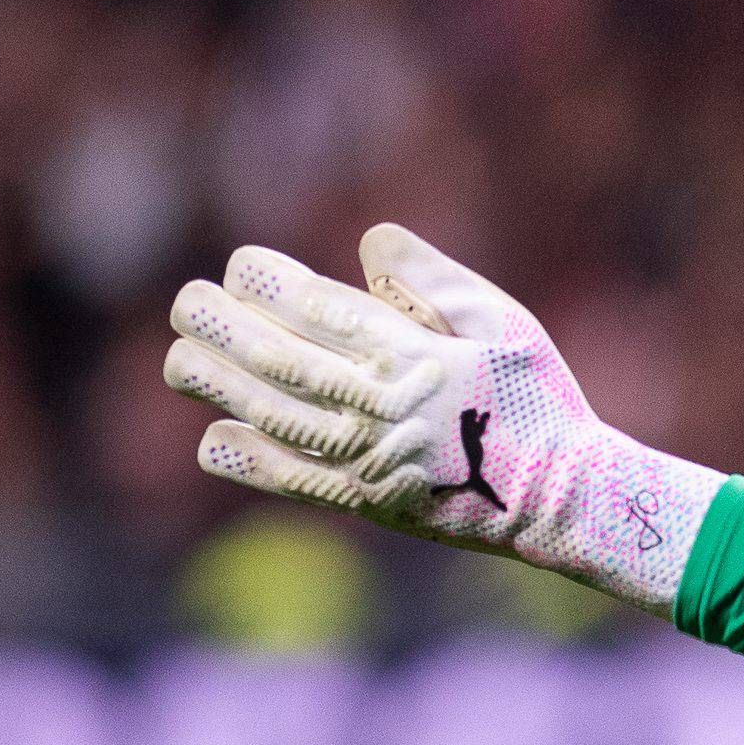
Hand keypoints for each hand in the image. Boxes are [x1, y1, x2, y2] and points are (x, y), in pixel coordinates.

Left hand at [165, 224, 721, 612]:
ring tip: (181, 359)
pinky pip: (296, 481)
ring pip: (277, 417)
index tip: (242, 264)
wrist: (563, 498)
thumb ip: (434, 279)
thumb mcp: (504, 322)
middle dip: (226, 328)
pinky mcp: (368, 503)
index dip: (273, 285)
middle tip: (187, 302)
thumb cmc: (536, 398)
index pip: (326, 311)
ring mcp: (371, 460)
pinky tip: (215, 438)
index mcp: (417, 356)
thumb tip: (368, 241)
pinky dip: (251, 461)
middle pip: (285, 361)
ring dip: (221, 386)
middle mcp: (384, 407)